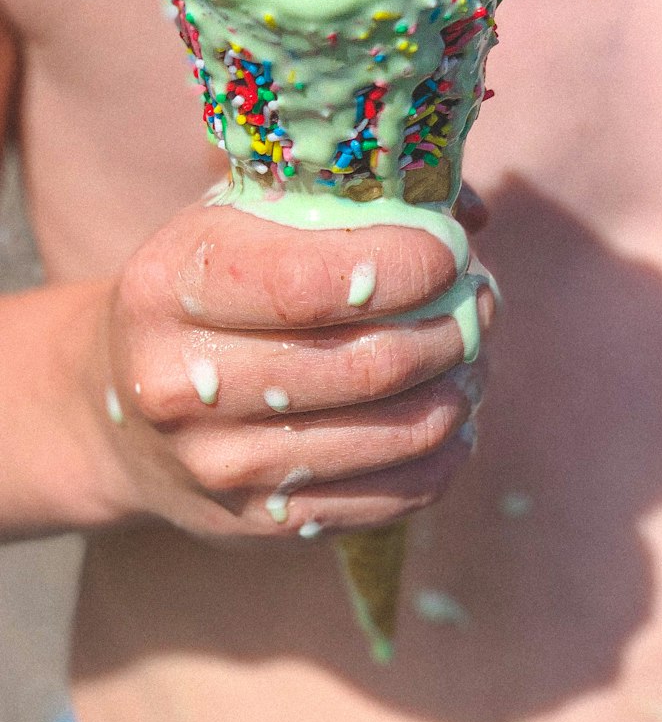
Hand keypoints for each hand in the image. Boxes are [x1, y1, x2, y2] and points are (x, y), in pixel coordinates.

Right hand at [102, 197, 492, 540]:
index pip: (311, 283)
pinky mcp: (269, 523)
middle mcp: (181, 385)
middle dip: (455, 326)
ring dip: (463, 387)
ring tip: (471, 355)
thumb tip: (473, 212)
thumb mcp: (241, 223)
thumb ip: (349, 197)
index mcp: (169, 288)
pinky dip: (449, 451)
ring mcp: (224, 466)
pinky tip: (451, 417)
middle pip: (372, 362)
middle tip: (481, 302)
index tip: (448, 251)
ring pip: (402, 432)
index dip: (406, 265)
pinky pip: (400, 493)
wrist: (120, 415)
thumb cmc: (210, 296)